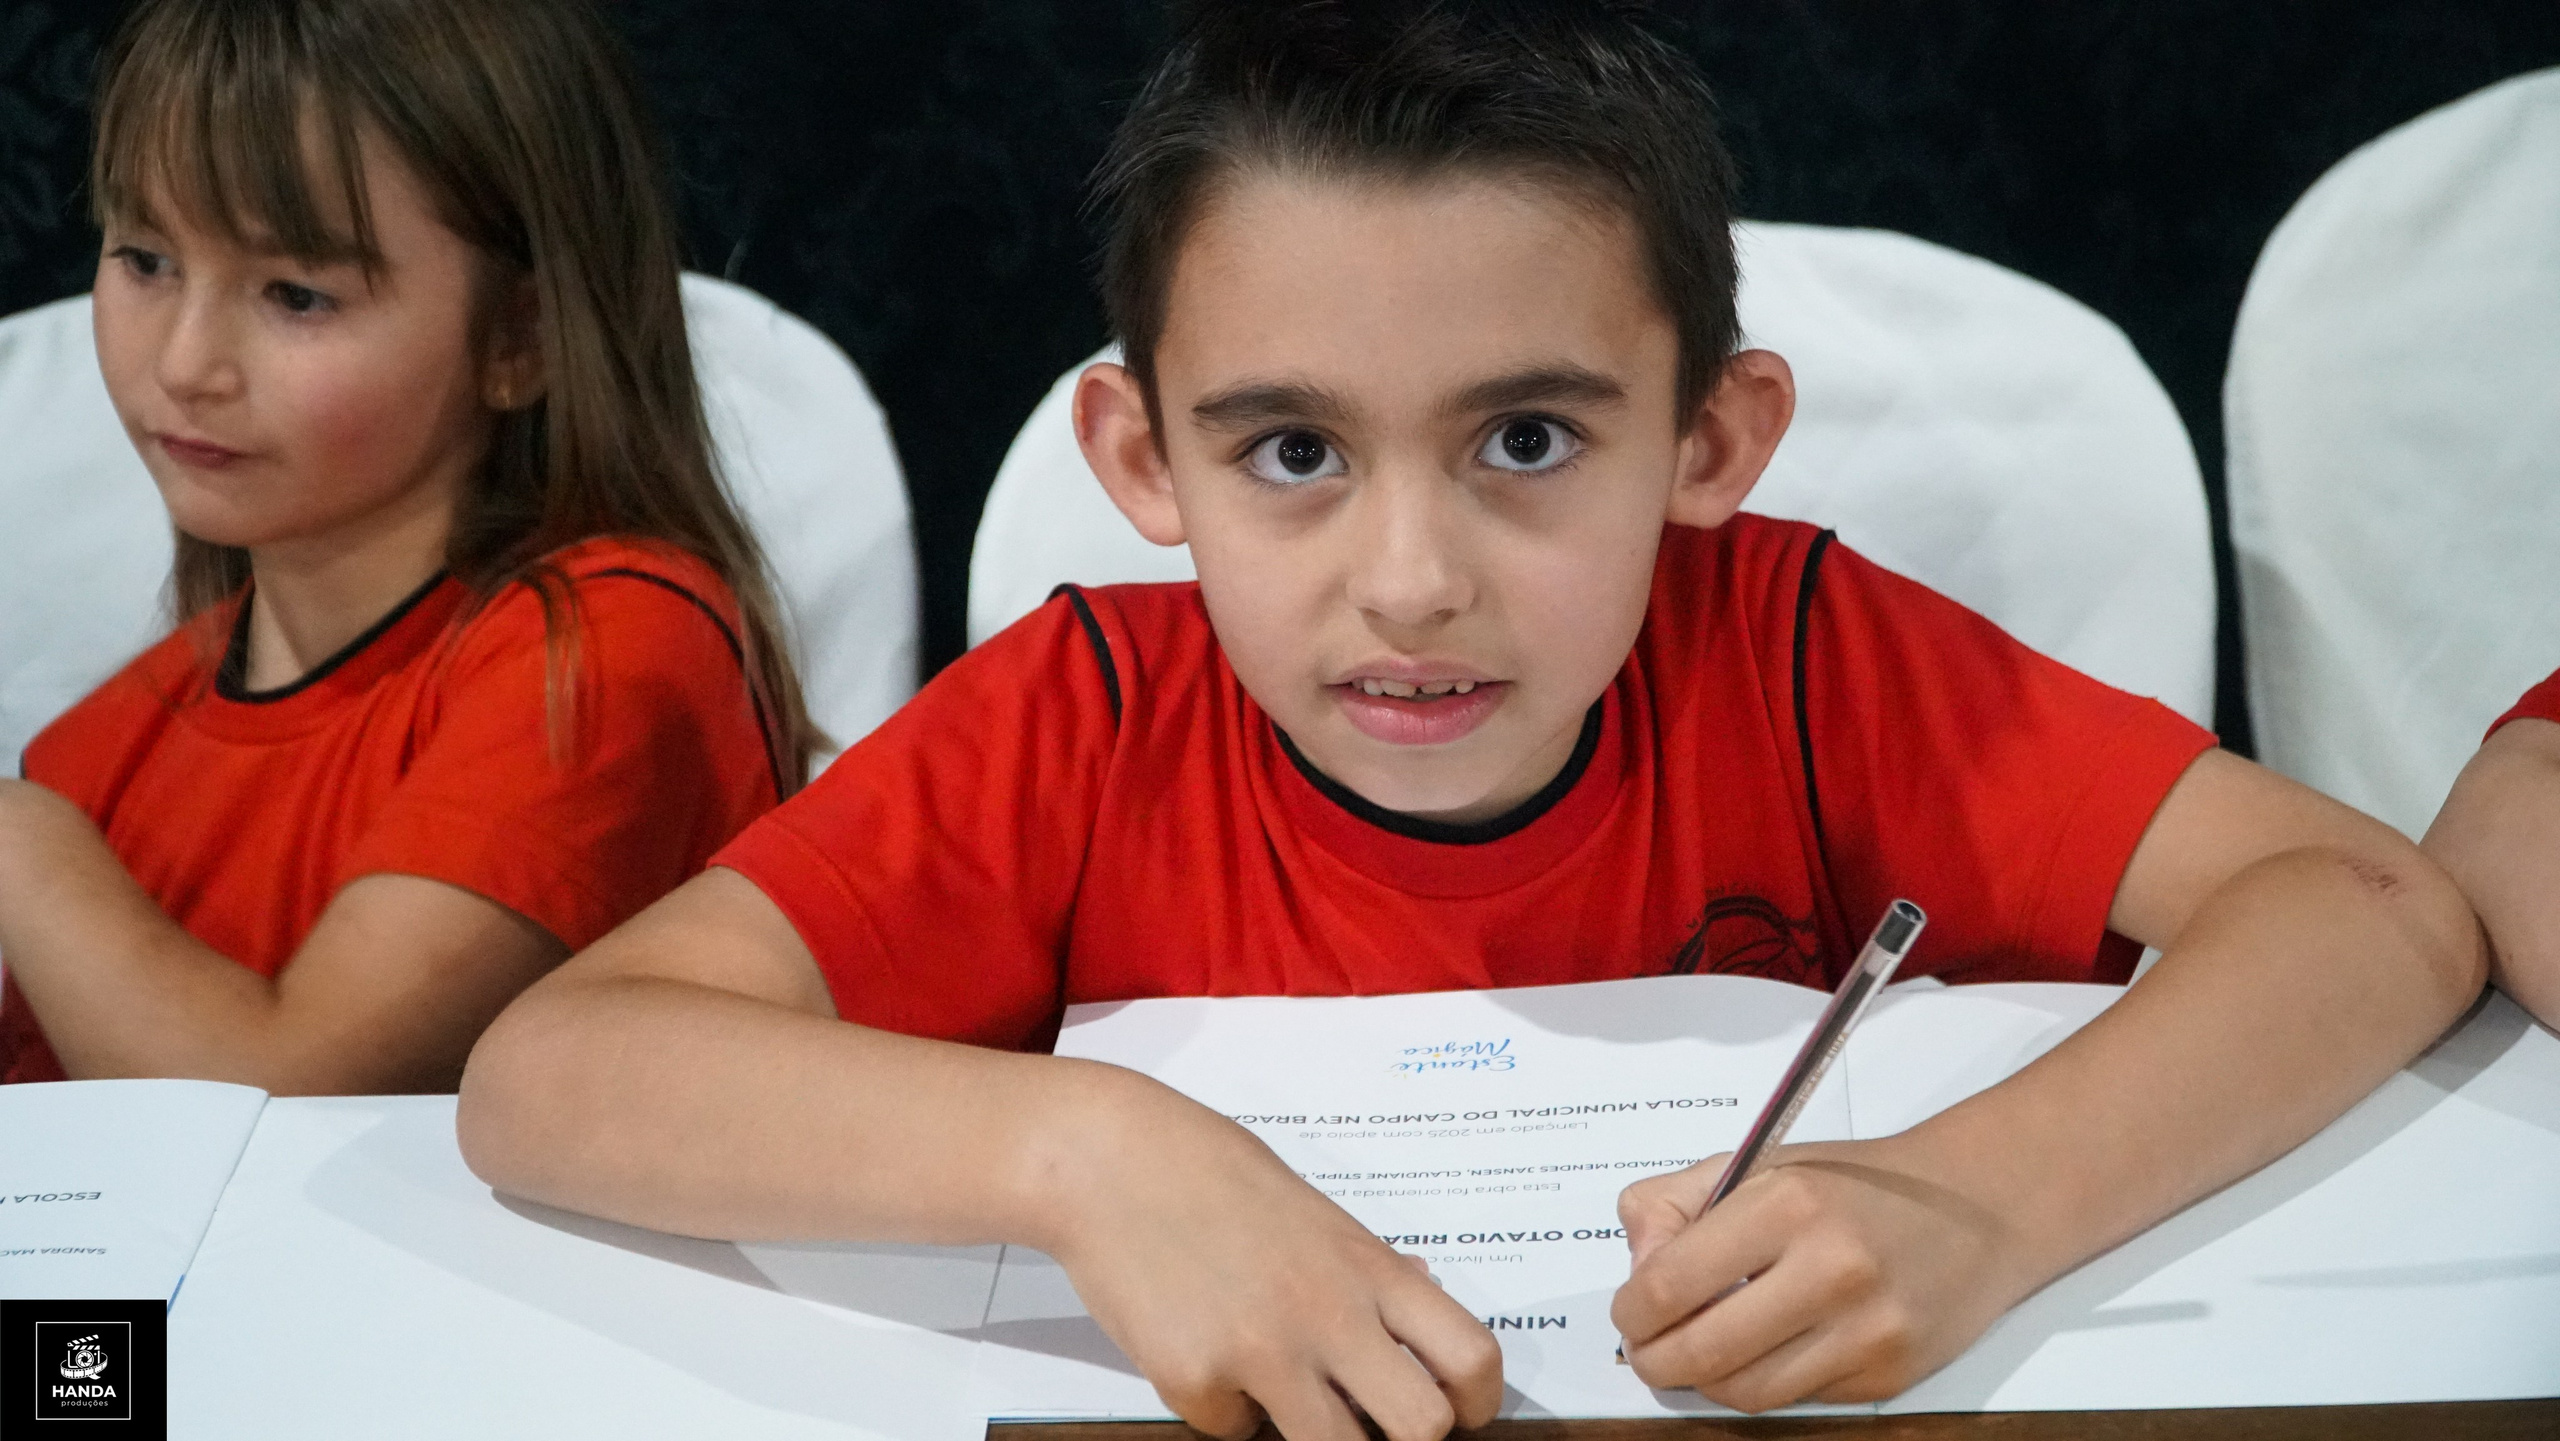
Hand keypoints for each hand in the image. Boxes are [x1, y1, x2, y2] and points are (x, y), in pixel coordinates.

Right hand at [1038, 1064, 1500, 1440]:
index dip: (1478, 1402)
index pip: (1469, 1355)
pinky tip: (1197, 1346)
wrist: (1106, 1161)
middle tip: (1371, 1420)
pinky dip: (1222, 1406)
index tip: (1462, 1412)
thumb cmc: (1208, 1172)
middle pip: (1422, 1428)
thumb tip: (1420, 1297)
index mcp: (1366, 1267)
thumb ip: (1365, 1266)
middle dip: (1405, 1438)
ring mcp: (1261, 1353)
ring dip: (1313, 1434)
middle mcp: (1327, 1314)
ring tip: (1279, 1388)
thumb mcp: (1311, 1210)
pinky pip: (1231, 1431)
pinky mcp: (1193, 1383)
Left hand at [1608, 1139, 2034, 1411]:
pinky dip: (1762, 1383)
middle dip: (1654, 1360)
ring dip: (1703, 1380)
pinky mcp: (1888, 1375)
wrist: (1975, 1210)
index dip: (1630, 1310)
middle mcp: (1831, 1270)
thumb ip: (1676, 1204)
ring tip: (1698, 1350)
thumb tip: (1636, 1269)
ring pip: (1744, 1392)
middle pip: (1700, 1353)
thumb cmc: (1854, 1185)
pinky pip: (1795, 1399)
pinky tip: (1763, 1349)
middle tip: (1646, 1349)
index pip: (1669, 1284)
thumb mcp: (1759, 1162)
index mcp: (1788, 1203)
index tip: (1628, 1311)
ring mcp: (1865, 1332)